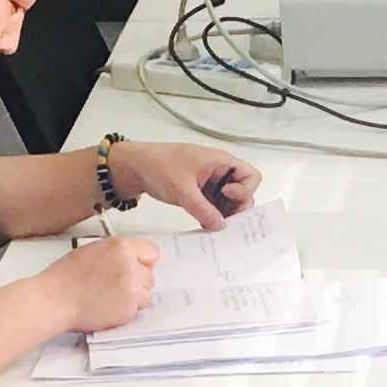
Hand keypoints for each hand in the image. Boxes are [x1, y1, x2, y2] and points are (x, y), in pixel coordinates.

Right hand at [48, 232, 158, 333]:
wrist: (56, 300)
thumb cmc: (65, 278)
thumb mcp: (92, 250)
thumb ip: (116, 253)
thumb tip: (128, 258)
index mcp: (120, 248)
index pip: (151, 251)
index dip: (143, 260)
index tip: (138, 265)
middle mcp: (130, 267)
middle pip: (149, 274)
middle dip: (137, 280)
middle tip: (116, 283)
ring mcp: (131, 289)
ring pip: (145, 293)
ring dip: (133, 295)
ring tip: (109, 294)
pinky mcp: (128, 309)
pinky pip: (137, 309)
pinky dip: (126, 309)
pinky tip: (108, 304)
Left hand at [116, 140, 261, 226]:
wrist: (136, 168)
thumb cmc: (157, 164)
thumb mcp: (182, 189)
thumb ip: (203, 209)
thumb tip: (220, 225)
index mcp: (220, 161)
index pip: (250, 176)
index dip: (244, 189)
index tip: (226, 194)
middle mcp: (220, 172)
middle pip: (244, 193)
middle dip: (237, 208)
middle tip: (224, 221)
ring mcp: (211, 184)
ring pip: (230, 204)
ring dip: (224, 216)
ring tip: (212, 225)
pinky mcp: (202, 195)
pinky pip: (216, 208)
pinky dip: (213, 218)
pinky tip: (205, 225)